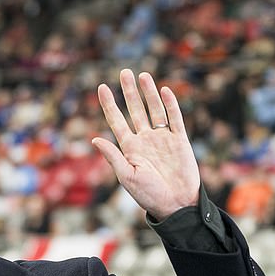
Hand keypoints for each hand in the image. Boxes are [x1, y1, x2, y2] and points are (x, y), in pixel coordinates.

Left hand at [92, 69, 199, 220]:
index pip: (116, 121)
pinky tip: (164, 90)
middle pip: (135, 110)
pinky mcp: (179, 140)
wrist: (176, 203)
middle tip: (124, 72)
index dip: (109, 104)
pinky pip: (174, 118)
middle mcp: (144, 140)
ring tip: (142, 75)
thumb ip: (112, 157)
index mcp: (129, 148)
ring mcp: (162, 139)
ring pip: (154, 109)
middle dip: (129, 91)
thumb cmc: (148, 195)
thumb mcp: (127, 176)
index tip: (102, 87)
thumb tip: (95, 139)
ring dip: (148, 93)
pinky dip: (170, 104)